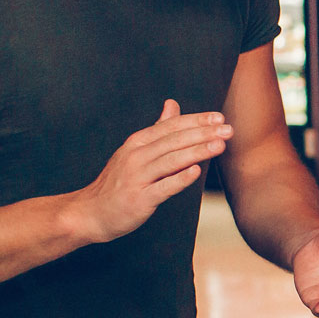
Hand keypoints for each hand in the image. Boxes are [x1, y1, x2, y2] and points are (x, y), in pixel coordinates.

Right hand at [69, 100, 230, 242]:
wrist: (90, 213)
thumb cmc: (118, 182)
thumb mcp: (134, 151)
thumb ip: (157, 129)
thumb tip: (172, 104)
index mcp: (137, 143)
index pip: (170, 126)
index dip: (196, 120)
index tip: (219, 117)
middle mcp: (136, 156)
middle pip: (174, 141)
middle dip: (203, 133)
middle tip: (228, 129)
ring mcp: (137, 178)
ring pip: (170, 161)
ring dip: (197, 151)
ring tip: (220, 145)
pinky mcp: (139, 199)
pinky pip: (162, 187)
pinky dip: (179, 179)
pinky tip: (196, 171)